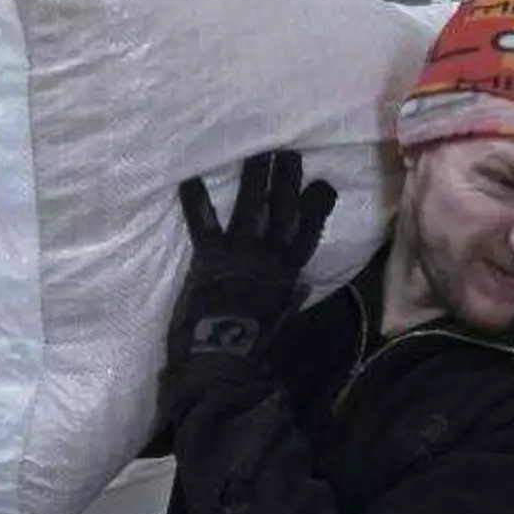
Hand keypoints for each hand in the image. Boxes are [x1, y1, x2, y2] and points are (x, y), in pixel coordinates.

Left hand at [159, 150, 337, 425]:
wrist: (223, 361)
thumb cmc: (255, 349)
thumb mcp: (283, 324)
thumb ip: (292, 301)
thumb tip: (301, 287)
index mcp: (289, 273)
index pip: (309, 231)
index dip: (317, 206)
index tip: (323, 183)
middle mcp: (268, 256)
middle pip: (282, 209)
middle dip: (287, 180)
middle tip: (288, 152)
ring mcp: (239, 253)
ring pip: (251, 206)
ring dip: (255, 177)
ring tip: (259, 153)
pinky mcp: (209, 257)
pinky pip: (204, 223)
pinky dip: (197, 201)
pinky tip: (190, 178)